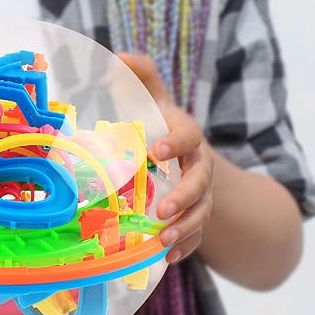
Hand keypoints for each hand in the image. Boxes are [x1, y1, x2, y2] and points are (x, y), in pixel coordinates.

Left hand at [118, 54, 214, 263]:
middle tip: (161, 209)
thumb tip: (113, 56)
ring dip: (184, 227)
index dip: (174, 142)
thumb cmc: (158, 120)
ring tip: (162, 241)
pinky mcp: (194, 215)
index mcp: (183, 133)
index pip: (186, 136)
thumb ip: (137, 74)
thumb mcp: (150, 95)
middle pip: (200, 181)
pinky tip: (166, 258)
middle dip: (184, 196)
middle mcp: (196, 164)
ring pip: (201, 212)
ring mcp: (199, 192)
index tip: (155, 151)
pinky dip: (185, 247)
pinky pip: (196, 234)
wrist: (184, 152)